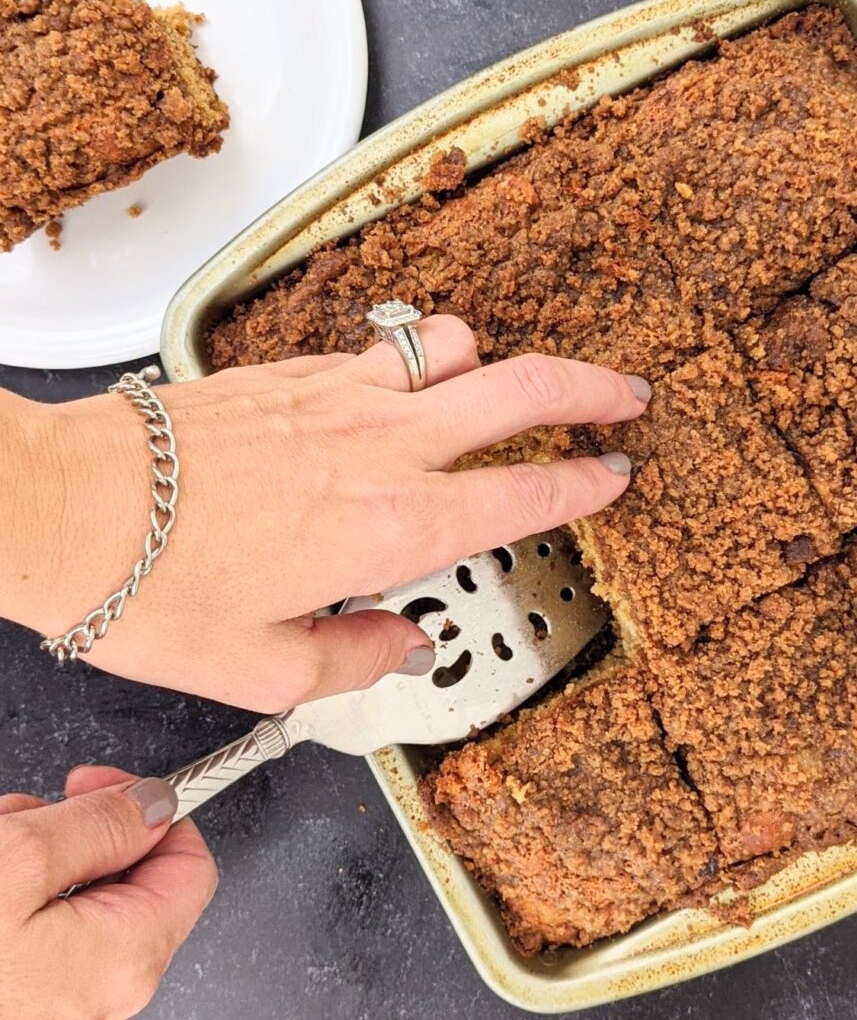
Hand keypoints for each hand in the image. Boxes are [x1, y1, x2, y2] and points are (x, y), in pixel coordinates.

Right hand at [0, 767, 216, 1019]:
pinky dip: (5, 932)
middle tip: (10, 829)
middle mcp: (101, 1018)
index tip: (94, 787)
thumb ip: (98, 824)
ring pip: (70, 929)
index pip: (188, 867)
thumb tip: (156, 804)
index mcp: (122, 964)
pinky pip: (32, 973)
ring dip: (27, 884)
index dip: (148, 813)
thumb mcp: (12, 858)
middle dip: (68, 844)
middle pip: (121, 894)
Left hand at [7, 317, 648, 708]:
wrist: (66, 504)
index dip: (585, 482)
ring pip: (458, 348)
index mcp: (391, 526)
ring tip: (504, 390)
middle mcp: (382, 447)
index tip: (615, 475)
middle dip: (592, 387)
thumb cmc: (152, 588)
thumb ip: (354, 661)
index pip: (523, 492)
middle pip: (522, 388)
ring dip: (495, 366)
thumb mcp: (262, 671)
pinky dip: (421, 360)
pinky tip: (405, 391)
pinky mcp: (298, 371)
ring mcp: (342, 396)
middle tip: (627, 394)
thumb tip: (403, 644)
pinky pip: (390, 348)